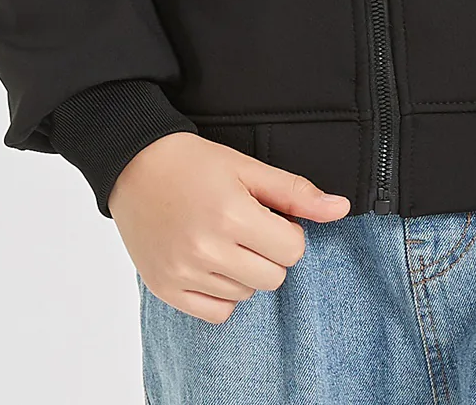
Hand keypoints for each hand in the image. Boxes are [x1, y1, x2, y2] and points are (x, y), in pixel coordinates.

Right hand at [109, 131, 351, 322]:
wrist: (133, 165)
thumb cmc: (192, 163)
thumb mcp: (247, 167)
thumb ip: (295, 192)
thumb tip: (341, 209)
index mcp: (231, 214)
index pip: (293, 249)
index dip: (285, 230)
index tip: (265, 214)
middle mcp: (207, 249)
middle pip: (274, 277)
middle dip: (268, 252)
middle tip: (244, 225)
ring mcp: (184, 273)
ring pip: (247, 294)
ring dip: (243, 270)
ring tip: (220, 237)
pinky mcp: (167, 289)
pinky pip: (218, 312)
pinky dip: (221, 292)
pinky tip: (209, 262)